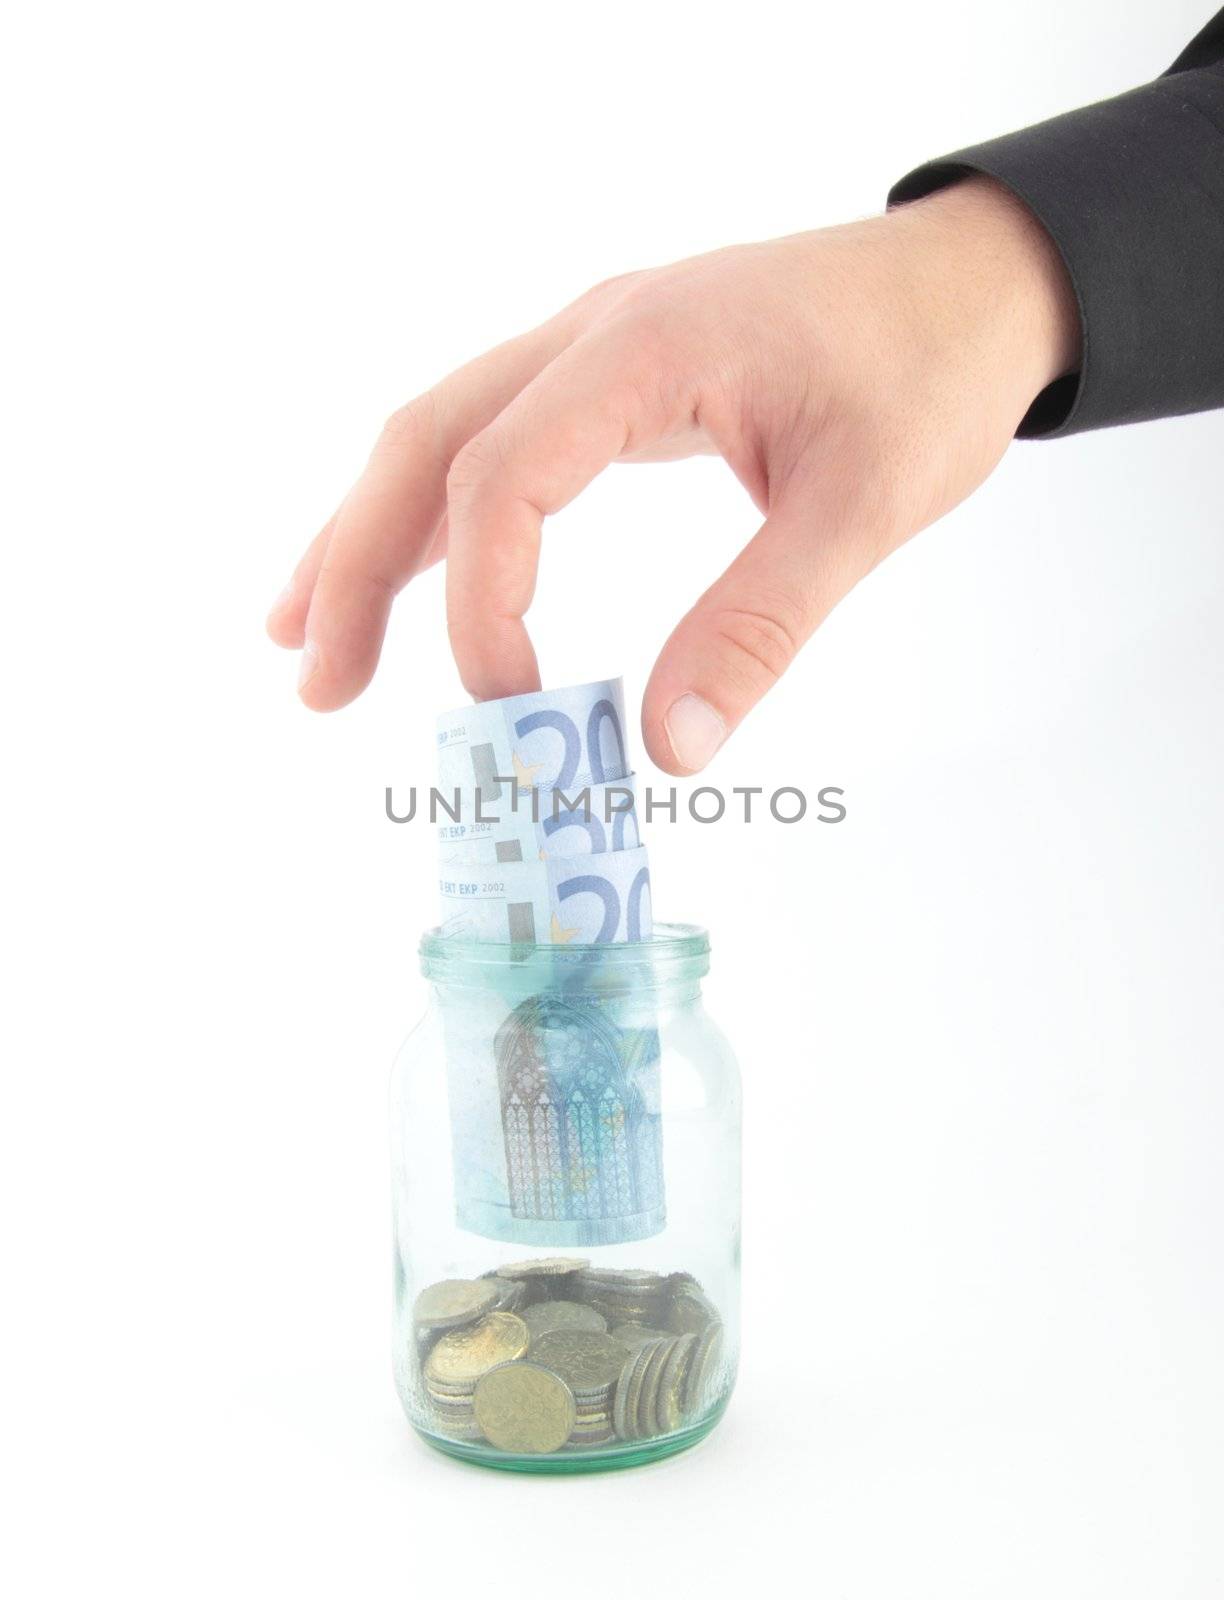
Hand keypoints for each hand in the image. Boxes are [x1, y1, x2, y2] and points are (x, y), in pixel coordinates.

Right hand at [267, 177, 1078, 773]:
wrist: (971, 284)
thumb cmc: (928, 373)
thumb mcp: (863, 508)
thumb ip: (759, 625)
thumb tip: (665, 751)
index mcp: (646, 350)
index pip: (505, 478)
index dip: (482, 605)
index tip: (512, 708)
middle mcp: (593, 335)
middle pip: (428, 444)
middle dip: (356, 567)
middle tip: (317, 683)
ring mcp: (593, 349)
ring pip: (439, 434)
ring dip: (367, 538)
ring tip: (307, 643)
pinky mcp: (608, 377)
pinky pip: (489, 436)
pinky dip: (430, 512)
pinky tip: (395, 572)